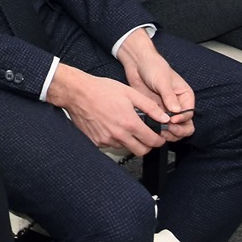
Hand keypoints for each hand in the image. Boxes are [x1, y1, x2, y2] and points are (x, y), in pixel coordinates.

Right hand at [47, 64, 172, 155]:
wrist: (77, 93)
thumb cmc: (101, 90)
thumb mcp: (130, 93)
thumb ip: (150, 107)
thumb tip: (164, 117)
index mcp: (129, 123)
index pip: (152, 141)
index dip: (159, 140)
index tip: (158, 137)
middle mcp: (118, 135)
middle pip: (141, 151)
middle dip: (147, 145)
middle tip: (146, 136)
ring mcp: (106, 140)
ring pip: (125, 148)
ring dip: (129, 141)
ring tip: (124, 126)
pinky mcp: (96, 142)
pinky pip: (110, 145)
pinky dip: (114, 139)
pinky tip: (111, 126)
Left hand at [118, 32, 195, 142]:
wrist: (137, 64)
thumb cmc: (153, 67)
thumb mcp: (162, 80)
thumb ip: (169, 96)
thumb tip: (176, 112)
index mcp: (185, 97)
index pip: (189, 114)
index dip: (182, 120)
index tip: (172, 120)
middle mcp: (179, 106)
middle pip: (185, 126)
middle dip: (178, 131)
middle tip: (166, 130)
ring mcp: (167, 111)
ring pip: (174, 130)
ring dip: (168, 134)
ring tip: (158, 132)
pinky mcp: (156, 114)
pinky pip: (160, 127)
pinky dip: (157, 130)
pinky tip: (150, 129)